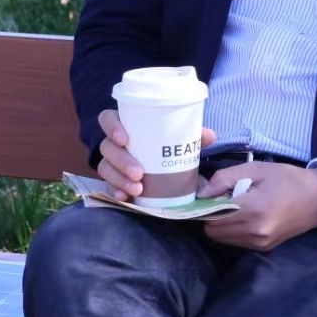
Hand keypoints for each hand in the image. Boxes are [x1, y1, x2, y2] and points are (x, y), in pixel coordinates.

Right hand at [96, 109, 214, 200]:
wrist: (160, 163)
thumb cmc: (165, 143)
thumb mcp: (177, 137)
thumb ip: (192, 134)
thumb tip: (211, 135)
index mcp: (125, 124)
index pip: (107, 119)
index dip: (111, 127)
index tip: (124, 139)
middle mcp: (113, 143)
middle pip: (107, 147)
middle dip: (122, 161)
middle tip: (140, 172)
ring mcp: (111, 162)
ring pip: (106, 168)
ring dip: (119, 179)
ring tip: (138, 188)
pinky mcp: (112, 180)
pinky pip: (107, 185)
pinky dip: (115, 191)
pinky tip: (124, 197)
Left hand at [199, 163, 316, 250]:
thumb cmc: (288, 179)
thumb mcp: (256, 169)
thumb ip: (225, 178)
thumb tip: (202, 192)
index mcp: (254, 209)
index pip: (211, 217)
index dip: (205, 205)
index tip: (208, 194)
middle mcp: (255, 232)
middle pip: (213, 231)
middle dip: (211, 215)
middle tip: (222, 198)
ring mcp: (259, 243)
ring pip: (222, 239)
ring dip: (221, 224)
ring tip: (235, 206)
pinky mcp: (263, 248)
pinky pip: (235, 242)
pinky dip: (232, 230)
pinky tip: (245, 215)